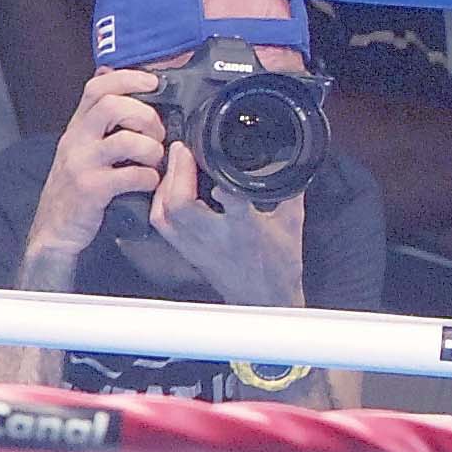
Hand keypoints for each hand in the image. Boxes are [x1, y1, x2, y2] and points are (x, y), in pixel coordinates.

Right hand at [20, 70, 172, 286]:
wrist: (54, 229)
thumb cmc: (76, 186)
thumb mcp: (84, 147)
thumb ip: (102, 122)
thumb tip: (127, 89)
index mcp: (78, 126)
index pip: (97, 87)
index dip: (128, 78)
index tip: (153, 81)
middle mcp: (76, 140)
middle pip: (112, 106)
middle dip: (145, 116)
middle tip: (157, 134)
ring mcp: (81, 164)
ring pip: (126, 140)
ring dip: (151, 149)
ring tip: (154, 161)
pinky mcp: (90, 190)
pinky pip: (130, 176)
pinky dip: (148, 178)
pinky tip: (148, 182)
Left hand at [143, 127, 308, 308]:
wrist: (265, 302)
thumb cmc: (279, 268)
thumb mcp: (292, 224)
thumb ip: (289, 191)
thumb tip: (292, 164)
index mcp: (247, 230)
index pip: (232, 201)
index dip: (223, 180)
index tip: (217, 156)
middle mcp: (216, 238)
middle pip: (182, 206)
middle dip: (178, 171)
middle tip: (183, 149)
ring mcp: (197, 247)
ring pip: (166, 214)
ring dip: (165, 184)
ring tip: (174, 163)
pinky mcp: (187, 252)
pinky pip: (162, 224)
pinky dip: (159, 201)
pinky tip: (166, 188)